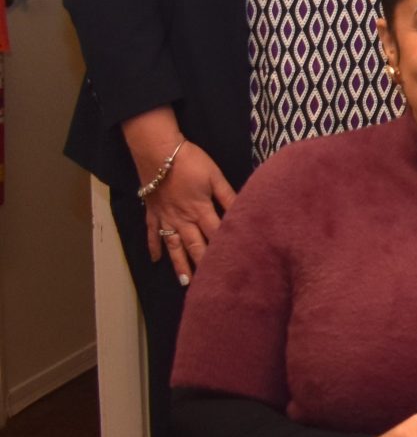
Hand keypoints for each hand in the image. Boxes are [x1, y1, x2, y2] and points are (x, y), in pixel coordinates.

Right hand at [124, 112, 235, 285]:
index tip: (235, 266)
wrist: (158, 151)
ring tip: (185, 282)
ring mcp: (166, 217)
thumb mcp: (216, 176)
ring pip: (174, 246)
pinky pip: (152, 233)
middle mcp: (183, 219)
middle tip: (210, 284)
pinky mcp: (152, 212)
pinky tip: (155, 260)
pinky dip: (153, 246)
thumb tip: (244, 210)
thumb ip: (229, 195)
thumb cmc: (191, 161)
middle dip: (203, 265)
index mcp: (201, 210)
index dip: (225, 250)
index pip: (217, 234)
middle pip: (195, 246)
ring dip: (179, 264)